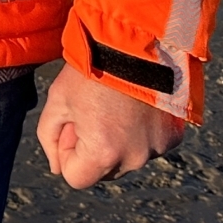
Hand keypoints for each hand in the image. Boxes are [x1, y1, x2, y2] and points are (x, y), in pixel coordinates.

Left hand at [37, 63, 185, 188]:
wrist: (136, 44)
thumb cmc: (91, 71)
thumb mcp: (58, 100)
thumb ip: (49, 138)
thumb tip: (56, 168)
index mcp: (102, 154)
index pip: (76, 178)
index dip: (68, 152)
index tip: (74, 123)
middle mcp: (134, 159)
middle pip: (102, 170)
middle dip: (92, 147)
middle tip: (93, 109)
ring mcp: (157, 149)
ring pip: (126, 157)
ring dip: (117, 140)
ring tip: (115, 104)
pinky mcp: (173, 137)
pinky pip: (148, 145)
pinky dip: (139, 132)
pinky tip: (135, 105)